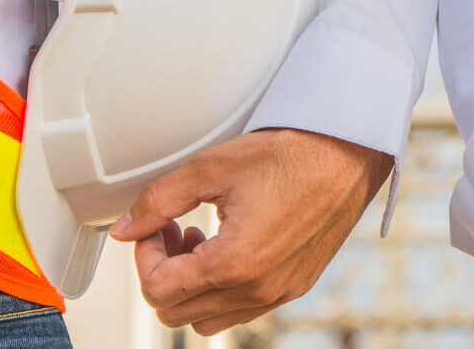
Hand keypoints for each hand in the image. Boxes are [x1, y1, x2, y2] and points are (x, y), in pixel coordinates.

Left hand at [109, 128, 393, 334]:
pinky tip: (229, 245)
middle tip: (171, 230)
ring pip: (207, 320)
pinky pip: (242, 309)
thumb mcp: (210, 168)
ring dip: (192, 286)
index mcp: (234, 263)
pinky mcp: (296, 286)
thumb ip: (158, 201)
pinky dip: (222, 288)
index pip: (158, 290)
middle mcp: (258, 288)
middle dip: (163, 271)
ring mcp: (279, 292)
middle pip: (177, 313)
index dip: (144, 256)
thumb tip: (126, 227)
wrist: (348, 154)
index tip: (153, 227)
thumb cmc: (291, 154)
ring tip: (200, 240)